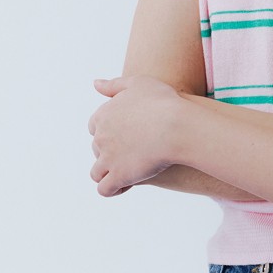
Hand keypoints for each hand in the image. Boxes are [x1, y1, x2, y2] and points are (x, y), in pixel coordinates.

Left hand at [88, 75, 184, 196]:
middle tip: (135, 150)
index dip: (110, 131)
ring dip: (109, 172)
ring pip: (97, 172)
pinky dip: (114, 189)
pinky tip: (128, 184)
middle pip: (97, 149)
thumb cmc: (163, 101)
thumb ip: (114, 85)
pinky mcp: (119, 176)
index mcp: (103, 115)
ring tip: (129, 171)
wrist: (177, 126)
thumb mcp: (138, 83)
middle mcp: (101, 137)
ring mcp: (108, 158)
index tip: (127, 133)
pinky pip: (105, 189)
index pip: (95, 127)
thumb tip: (95, 83)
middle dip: (111, 151)